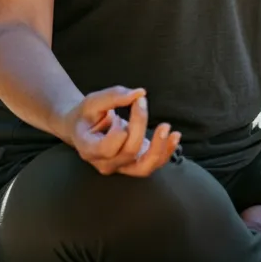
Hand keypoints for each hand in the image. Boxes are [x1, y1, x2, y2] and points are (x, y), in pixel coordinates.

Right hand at [64, 85, 181, 176]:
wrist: (85, 129)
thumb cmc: (88, 114)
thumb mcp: (94, 101)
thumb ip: (114, 96)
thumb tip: (140, 93)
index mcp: (89, 149)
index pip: (108, 148)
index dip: (119, 131)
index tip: (117, 115)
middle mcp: (104, 163)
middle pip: (129, 152)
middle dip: (140, 125)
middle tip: (141, 102)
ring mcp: (121, 166)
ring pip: (144, 168)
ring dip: (160, 148)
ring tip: (170, 130)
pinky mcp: (135, 163)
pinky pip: (153, 164)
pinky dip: (166, 151)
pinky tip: (174, 136)